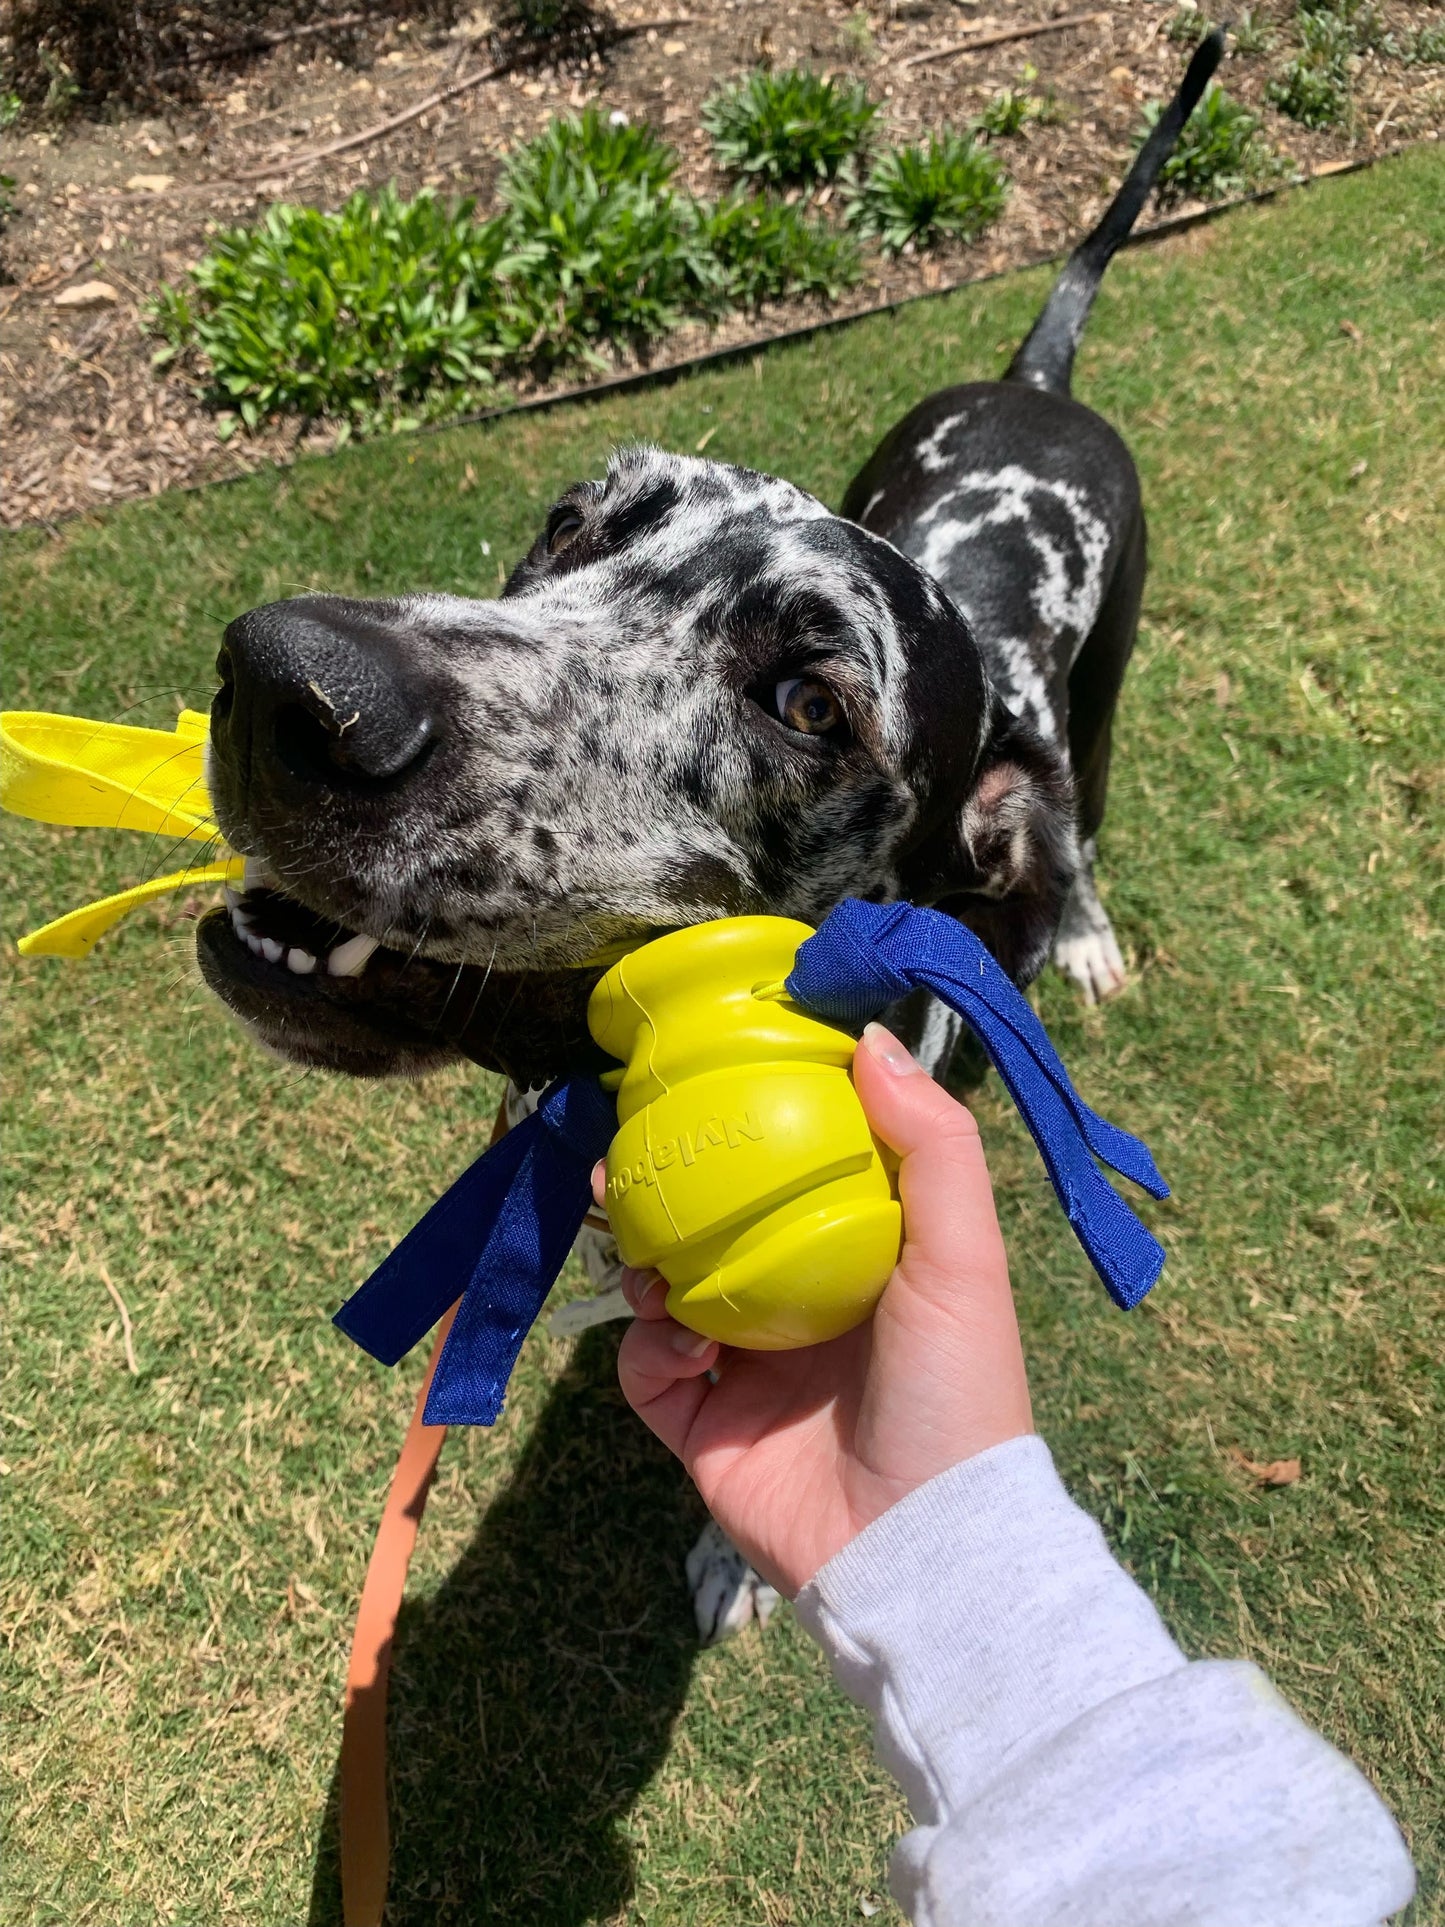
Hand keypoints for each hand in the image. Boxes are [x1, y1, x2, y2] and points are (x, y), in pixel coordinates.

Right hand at [596, 1022, 1033, 1596]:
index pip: (793, 1175)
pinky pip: (644, 1370)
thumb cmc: (955, 1391)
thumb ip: (931, 1144)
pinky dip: (648, 1346)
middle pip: (712, 1226)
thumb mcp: (961, 1257)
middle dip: (665, 1190)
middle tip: (629, 1156)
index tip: (713, 1082)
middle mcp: (797, 1306)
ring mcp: (745, 1368)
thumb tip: (868, 1038)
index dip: (750, 1130)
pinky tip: (680, 1340)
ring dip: (646, 1260)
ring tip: (644, 1246)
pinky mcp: (700, 1426)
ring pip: (663, 1288)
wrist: (917, 1547)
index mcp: (858, 1261)